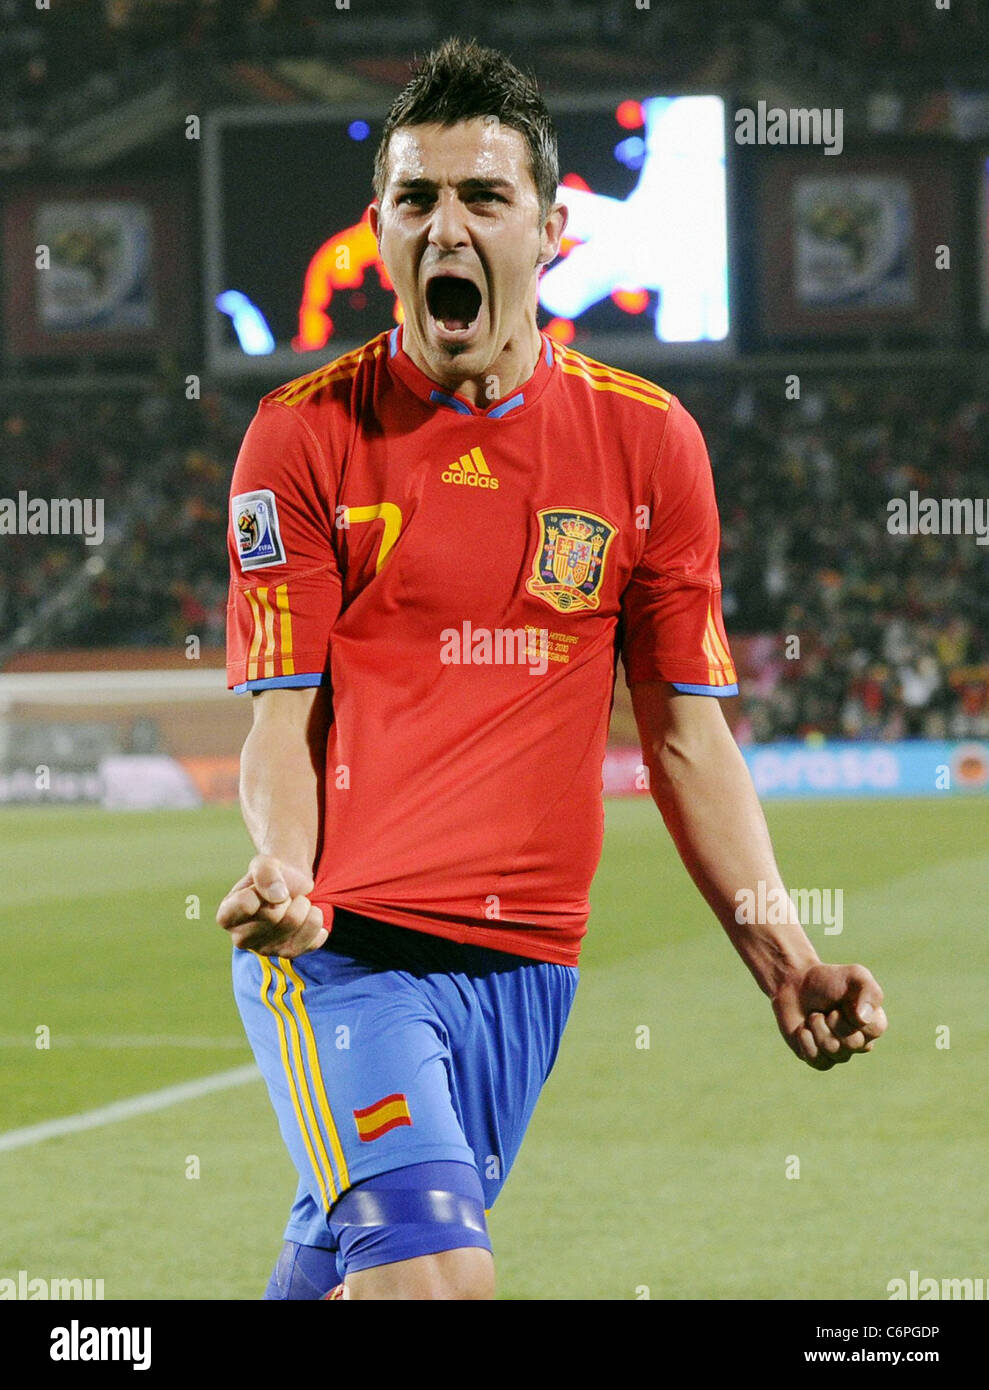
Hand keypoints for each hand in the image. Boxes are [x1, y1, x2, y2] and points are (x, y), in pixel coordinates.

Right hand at [215, 855, 327, 958]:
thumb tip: (278, 896)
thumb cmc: (270, 875)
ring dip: (304, 906)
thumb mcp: (263, 864)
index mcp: (227, 916)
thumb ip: (265, 874)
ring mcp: (265, 949)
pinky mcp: (287, 954)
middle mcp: (241, 938)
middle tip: (285, 895)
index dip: (264, 889)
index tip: (266, 886)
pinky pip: (311, 941)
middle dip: (286, 897)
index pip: (246, 904)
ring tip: (299, 902)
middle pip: (273, 916)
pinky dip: (316, 922)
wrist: (290, 885)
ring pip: (294, 924)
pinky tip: (310, 915)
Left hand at [772, 963, 887, 1070]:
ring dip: (817, 1027)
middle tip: (826, 1009)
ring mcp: (839, 1053)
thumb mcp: (855, 976)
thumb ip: (869, 992)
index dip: (855, 1015)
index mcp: (873, 1023)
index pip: (875, 1030)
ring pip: (833, 1050)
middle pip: (853, 1044)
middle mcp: (859, 1041)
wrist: (795, 984)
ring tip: (814, 1016)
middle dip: (833, 1021)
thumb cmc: (828, 980)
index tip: (845, 1001)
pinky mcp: (818, 1059)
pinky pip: (817, 1060)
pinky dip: (806, 1041)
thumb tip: (863, 1019)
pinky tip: (803, 1028)